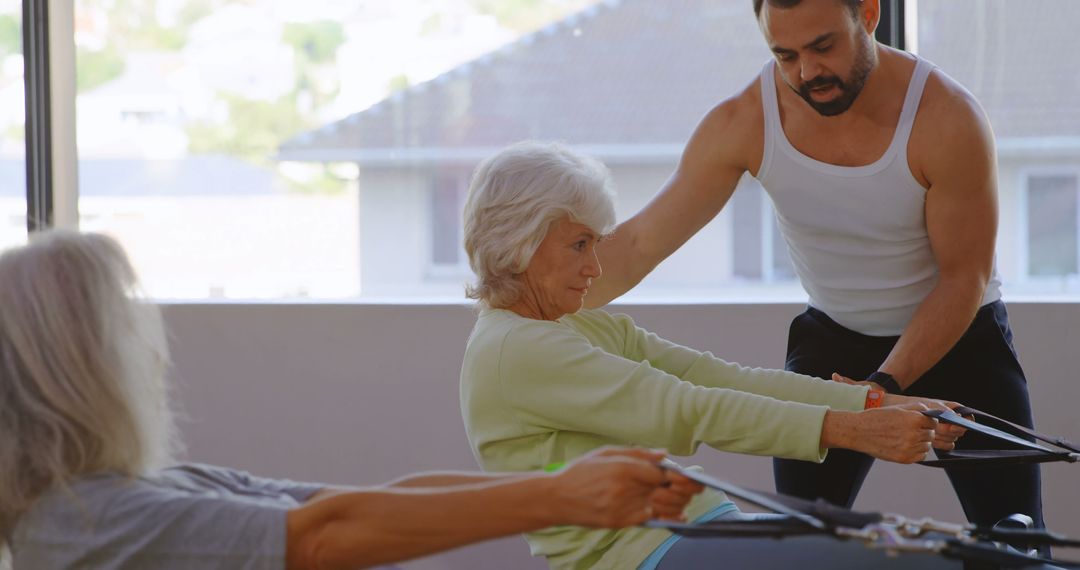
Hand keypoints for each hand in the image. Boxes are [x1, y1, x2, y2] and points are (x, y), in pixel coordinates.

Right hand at [550, 447, 697, 527]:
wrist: (556, 498)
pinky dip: (666, 517)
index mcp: (621, 468)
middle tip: (697, 487)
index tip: (687, 474)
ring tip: (686, 498)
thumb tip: (664, 455)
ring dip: (678, 502)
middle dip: (686, 489)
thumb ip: (637, 453)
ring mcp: (622, 508)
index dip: (678, 475)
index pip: (661, 472)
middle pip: (665, 490)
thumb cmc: (580, 472)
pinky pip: (650, 519)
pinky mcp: (619, 522)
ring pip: (661, 506)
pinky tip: (678, 515)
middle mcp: (624, 489)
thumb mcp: (605, 454)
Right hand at [831, 373, 966, 450]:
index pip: (934, 422)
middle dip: (924, 432)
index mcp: (914, 420)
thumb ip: (916, 408)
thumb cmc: (876, 418)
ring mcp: (909, 448)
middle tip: (911, 430)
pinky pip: (921, 456)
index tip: (921, 423)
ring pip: (927, 446)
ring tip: (906, 438)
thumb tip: (931, 413)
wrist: (858, 431)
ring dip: (921, 442)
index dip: (928, 422)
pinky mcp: (904, 458)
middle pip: (931, 435)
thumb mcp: (897, 408)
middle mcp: (914, 434)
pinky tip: (905, 446)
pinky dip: (917, 452)